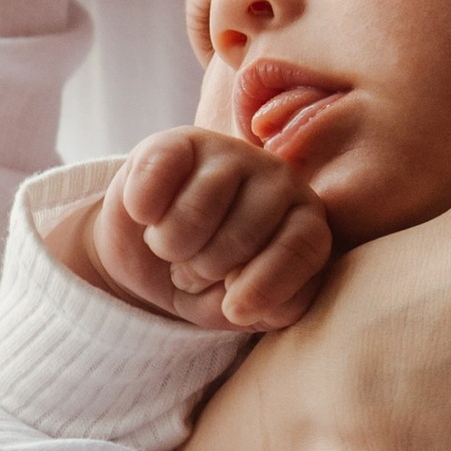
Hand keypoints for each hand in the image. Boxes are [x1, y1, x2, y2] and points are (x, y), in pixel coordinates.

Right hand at [58, 127, 333, 334]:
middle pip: (242, 235)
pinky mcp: (181, 141)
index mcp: (307, 222)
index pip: (302, 247)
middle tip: (194, 269)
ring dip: (169, 245)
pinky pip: (159, 176)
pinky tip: (146, 215)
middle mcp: (280, 180)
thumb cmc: (210, 283)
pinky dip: (143, 208)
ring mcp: (232, 153)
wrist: (150, 255)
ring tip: (172, 246)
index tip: (234, 309)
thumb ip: (264, 308)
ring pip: (198, 210)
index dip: (266, 285)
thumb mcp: (239, 309)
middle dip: (205, 269)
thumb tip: (244, 305)